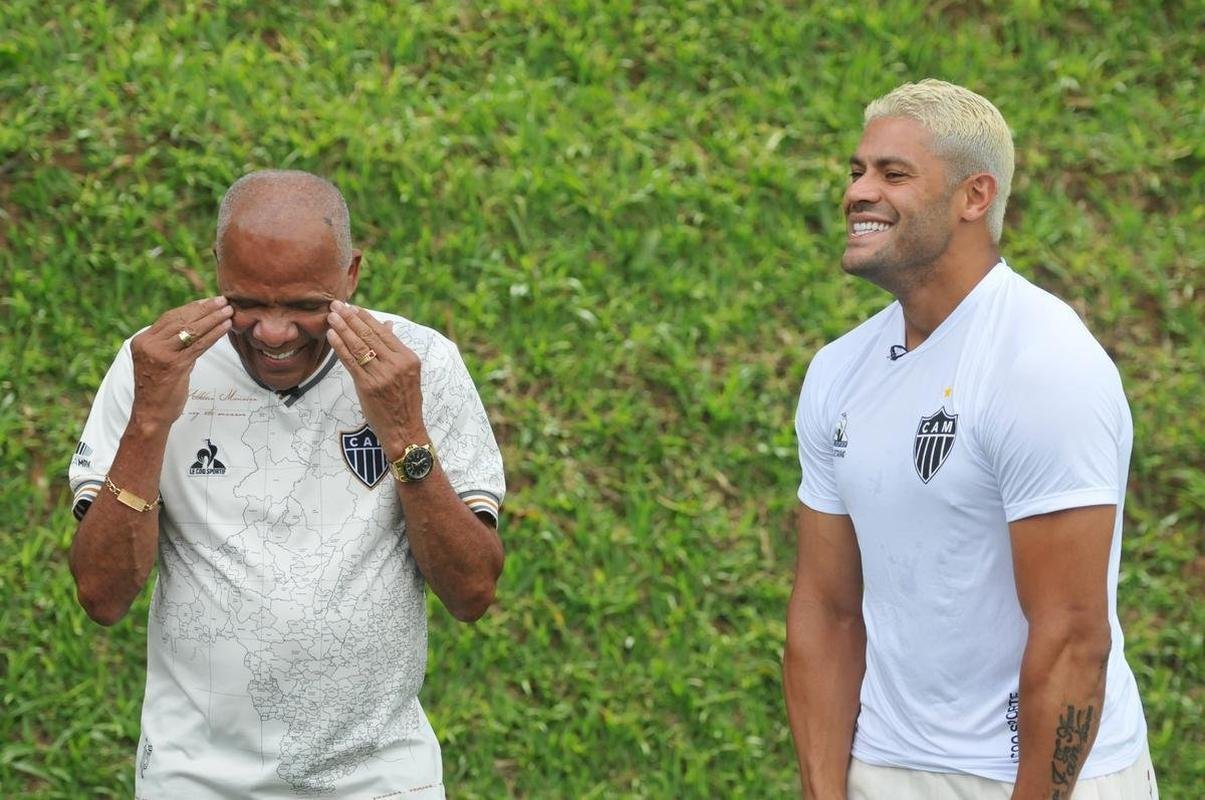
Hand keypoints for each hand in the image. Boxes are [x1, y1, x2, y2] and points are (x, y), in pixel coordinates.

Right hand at [130, 296, 233, 426]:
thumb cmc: (159, 389)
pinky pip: (199, 345)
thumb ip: (173, 343)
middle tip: (222, 301)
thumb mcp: (160, 360)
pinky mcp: (174, 365)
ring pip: (191, 330)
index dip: (191, 308)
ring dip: (213, 319)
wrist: (151, 413)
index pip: (169, 318)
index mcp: (142, 340)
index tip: (209, 301)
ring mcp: (160, 354)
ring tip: (228, 311)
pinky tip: (226, 327)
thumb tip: (197, 327)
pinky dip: (214, 334)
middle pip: (181, 320)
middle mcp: (148, 344)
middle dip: (204, 309)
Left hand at [326, 301, 426, 457]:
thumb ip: (396, 350)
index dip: (367, 318)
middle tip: (337, 305)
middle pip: (370, 336)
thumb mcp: (407, 374)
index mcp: (409, 359)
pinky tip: (332, 336)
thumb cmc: (404, 402)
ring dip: (343, 328)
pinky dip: (340, 347)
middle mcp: (397, 364)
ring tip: (331, 316)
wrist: (404, 430)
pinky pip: (351, 362)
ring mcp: (383, 375)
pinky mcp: (368, 386)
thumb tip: (388, 325)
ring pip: (359, 346)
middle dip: (351, 318)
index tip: (354, 307)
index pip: (384, 333)